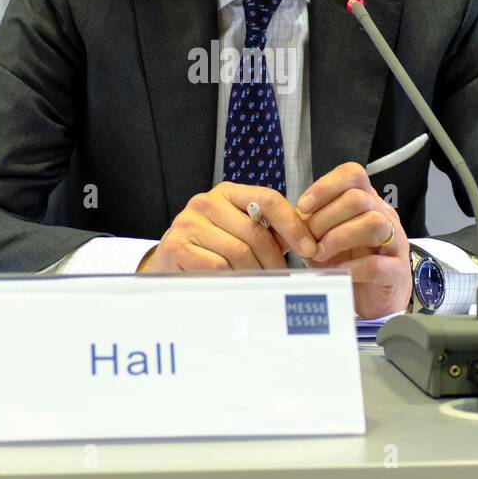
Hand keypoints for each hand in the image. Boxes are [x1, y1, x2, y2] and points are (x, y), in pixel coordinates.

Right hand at [139, 182, 317, 272]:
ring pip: (238, 252)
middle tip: (281, 277)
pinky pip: (217, 266)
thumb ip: (268, 231)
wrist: (169, 260)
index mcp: (227, 193)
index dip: (293, 224)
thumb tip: (307, 242)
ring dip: (255, 273)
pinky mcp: (176, 245)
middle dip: (275, 259)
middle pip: (255, 232)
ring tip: (259, 284)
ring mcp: (189, 222)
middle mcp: (206, 202)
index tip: (308, 248)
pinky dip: (232, 279)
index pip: (268, 199)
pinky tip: (236, 285)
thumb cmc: (210, 247)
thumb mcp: (238, 231)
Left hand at [297, 162, 410, 318]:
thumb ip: (308, 226)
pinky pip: (376, 264)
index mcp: (367, 202)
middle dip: (325, 218)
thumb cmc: (347, 263)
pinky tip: (335, 272)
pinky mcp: (397, 272)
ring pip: (373, 223)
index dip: (325, 186)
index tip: (303, 207)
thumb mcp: (323, 238)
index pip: (353, 175)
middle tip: (309, 239)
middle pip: (358, 198)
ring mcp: (395, 242)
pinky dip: (350, 268)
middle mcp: (385, 216)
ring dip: (338, 238)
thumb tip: (285, 220)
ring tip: (320, 254)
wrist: (372, 299)